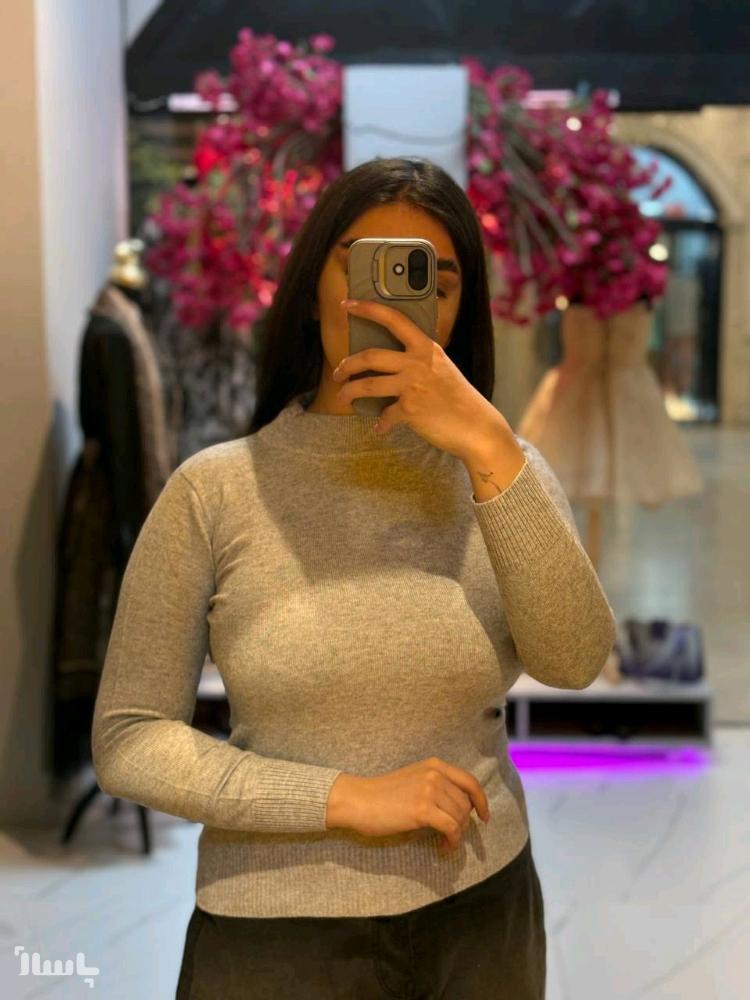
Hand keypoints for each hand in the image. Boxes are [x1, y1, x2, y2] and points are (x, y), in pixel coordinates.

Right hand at [326, 757, 490, 853]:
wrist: (358, 800)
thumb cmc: (381, 794)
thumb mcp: (414, 780)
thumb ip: (435, 786)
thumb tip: (458, 808)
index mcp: (434, 765)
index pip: (470, 781)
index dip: (481, 800)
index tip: (484, 816)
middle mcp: (435, 774)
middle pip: (466, 803)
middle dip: (464, 823)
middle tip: (452, 837)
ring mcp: (429, 790)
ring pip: (460, 817)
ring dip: (457, 834)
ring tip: (445, 843)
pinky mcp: (423, 809)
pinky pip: (451, 828)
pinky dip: (452, 841)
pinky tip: (443, 847)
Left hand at [332, 298, 508, 460]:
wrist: (476, 426)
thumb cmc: (458, 398)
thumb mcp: (441, 367)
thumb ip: (418, 360)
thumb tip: (388, 363)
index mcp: (425, 347)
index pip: (393, 319)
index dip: (367, 309)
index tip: (347, 304)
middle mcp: (418, 362)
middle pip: (370, 356)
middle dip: (347, 365)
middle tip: (338, 372)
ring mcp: (413, 386)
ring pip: (368, 385)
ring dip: (349, 393)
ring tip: (343, 397)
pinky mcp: (410, 410)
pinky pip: (385, 416)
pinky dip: (381, 424)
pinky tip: (380, 427)